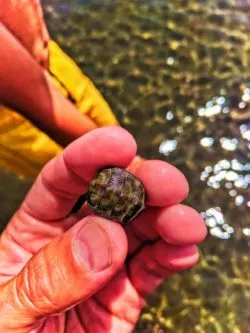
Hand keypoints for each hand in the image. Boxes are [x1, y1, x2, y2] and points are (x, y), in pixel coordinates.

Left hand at [0, 127, 206, 332]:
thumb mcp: (8, 313)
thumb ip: (49, 276)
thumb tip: (104, 237)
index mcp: (33, 233)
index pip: (61, 181)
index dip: (89, 157)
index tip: (119, 143)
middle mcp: (73, 240)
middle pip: (110, 198)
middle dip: (140, 183)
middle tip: (167, 182)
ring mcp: (104, 265)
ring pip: (139, 230)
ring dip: (166, 220)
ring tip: (184, 222)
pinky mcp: (126, 295)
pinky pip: (152, 269)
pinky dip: (172, 257)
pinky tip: (184, 250)